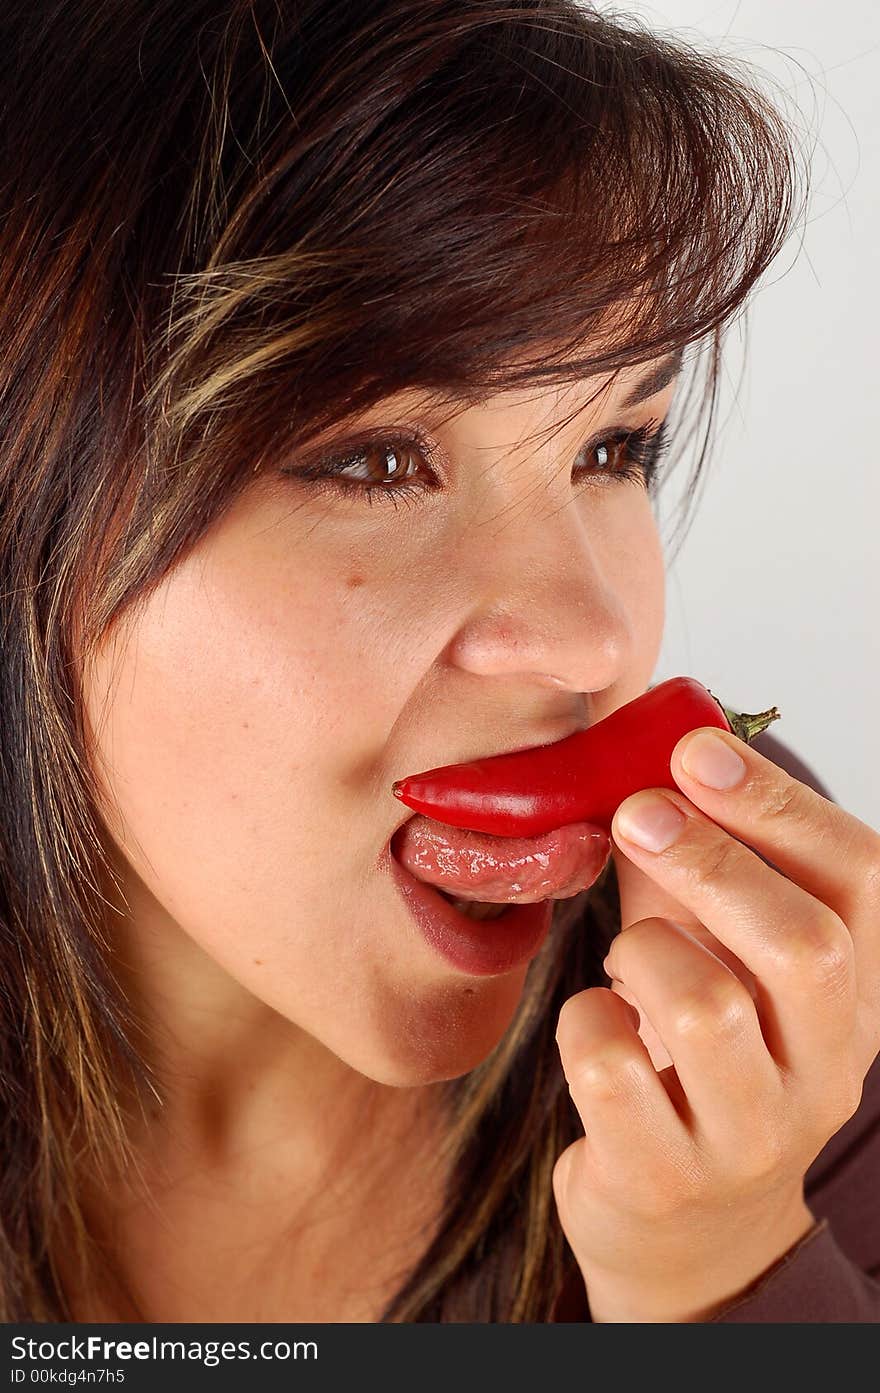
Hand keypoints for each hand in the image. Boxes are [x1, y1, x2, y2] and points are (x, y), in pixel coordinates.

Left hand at [552, 725, 879, 1321]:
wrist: (681, 1223)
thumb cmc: (691, 1050)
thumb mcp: (716, 946)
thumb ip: (699, 857)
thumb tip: (649, 735)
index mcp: (855, 992)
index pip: (861, 881)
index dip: (779, 803)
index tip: (695, 748)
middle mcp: (826, 1066)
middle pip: (804, 945)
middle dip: (712, 859)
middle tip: (636, 813)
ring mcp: (752, 1134)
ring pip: (707, 1008)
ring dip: (641, 950)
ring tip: (627, 959)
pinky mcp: (667, 1177)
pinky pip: (609, 1068)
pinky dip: (581, 1020)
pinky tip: (595, 1024)